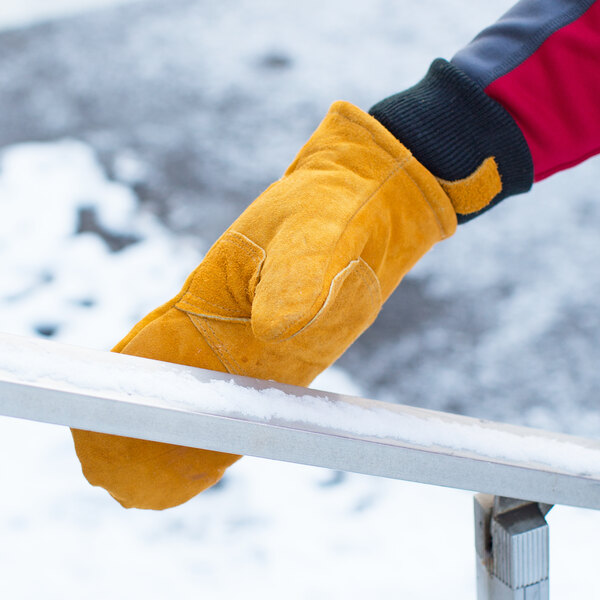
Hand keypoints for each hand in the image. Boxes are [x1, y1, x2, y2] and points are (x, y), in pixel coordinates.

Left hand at [72, 101, 456, 509]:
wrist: (349, 193)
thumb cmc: (344, 215)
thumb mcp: (326, 241)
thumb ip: (304, 282)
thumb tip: (274, 331)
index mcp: (286, 358)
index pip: (230, 424)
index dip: (184, 456)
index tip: (135, 484)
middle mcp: (257, 356)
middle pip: (195, 415)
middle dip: (143, 443)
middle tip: (87, 466)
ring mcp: (232, 331)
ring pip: (177, 384)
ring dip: (134, 411)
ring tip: (81, 441)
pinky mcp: (212, 300)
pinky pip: (170, 341)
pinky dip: (139, 364)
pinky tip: (110, 381)